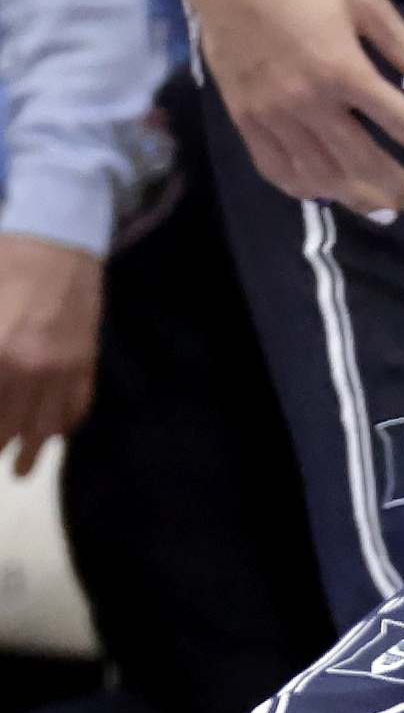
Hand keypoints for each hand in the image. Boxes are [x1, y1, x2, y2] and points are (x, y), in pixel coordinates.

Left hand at [0, 237, 100, 476]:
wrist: (58, 243)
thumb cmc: (6, 265)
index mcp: (2, 355)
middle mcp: (33, 371)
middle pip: (11, 424)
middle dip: (1, 445)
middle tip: (0, 461)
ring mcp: (64, 370)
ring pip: (47, 424)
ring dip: (32, 449)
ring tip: (21, 469)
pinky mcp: (86, 363)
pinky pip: (78, 405)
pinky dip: (66, 425)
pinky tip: (56, 434)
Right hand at [177, 0, 403, 213]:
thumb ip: (403, 43)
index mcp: (342, 68)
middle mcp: (307, 100)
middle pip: (364, 162)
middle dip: (401, 190)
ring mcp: (271, 113)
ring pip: (321, 175)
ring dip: (357, 200)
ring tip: (385, 213)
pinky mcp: (244, 117)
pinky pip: (276, 168)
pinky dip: (305, 189)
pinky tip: (328, 195)